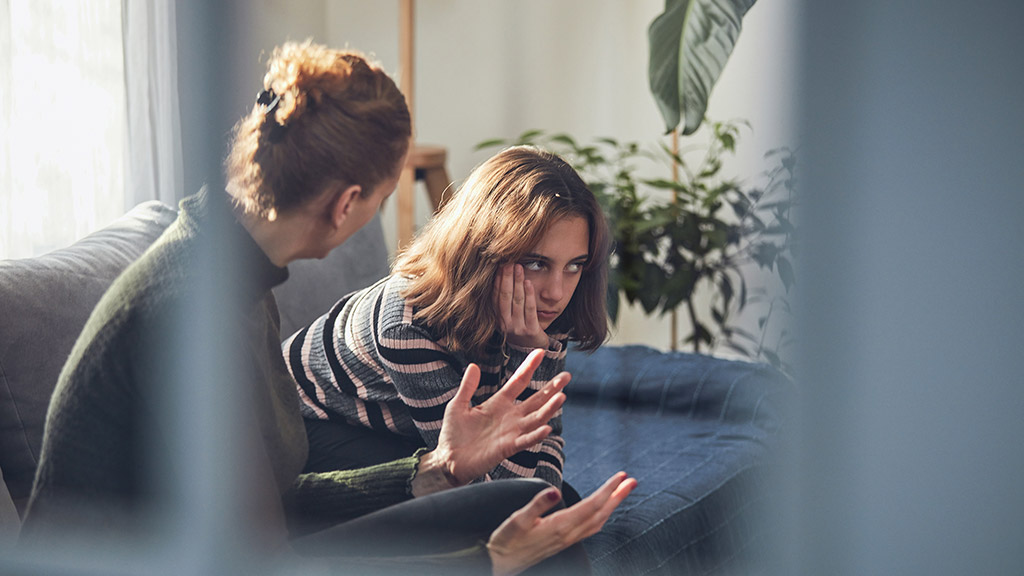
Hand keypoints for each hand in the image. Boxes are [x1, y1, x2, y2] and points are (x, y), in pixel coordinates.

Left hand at [423, 349, 568, 490]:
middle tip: (567, 376)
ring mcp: (511, 432)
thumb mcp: (458, 405)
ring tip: (562, 397)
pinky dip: (537, 434)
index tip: (540, 351)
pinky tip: (547, 427)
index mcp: (499, 403)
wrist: (449, 460)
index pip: (519, 381)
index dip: (529, 366)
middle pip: (536, 399)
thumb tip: (473, 365)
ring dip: (549, 409)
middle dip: (552, 388)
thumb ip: (467, 387)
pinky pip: (526, 440)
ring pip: (536, 418)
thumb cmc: (453, 434)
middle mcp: (510, 416)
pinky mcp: (508, 447)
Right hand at [486, 472, 637, 575]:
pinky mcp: (564, 542)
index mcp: (560, 526)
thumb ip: (537, 504)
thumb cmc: (507, 541)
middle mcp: (569, 534)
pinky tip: (602, 511)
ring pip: (598, 521)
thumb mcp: (517, 519)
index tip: (621, 476)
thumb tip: (554, 491)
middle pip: (601, 513)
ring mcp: (568, 539)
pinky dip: (601, 515)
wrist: (501, 563)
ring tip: (622, 491)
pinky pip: (591, 528)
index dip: (608, 490)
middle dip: (618, 496)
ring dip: (612, 505)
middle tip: (632, 481)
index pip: (592, 505)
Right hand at [495, 263, 549, 349]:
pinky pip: (530, 309)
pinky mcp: (531, 331)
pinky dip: (529, 295)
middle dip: (507, 278)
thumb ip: (504, 299)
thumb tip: (502, 272)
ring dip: (518, 282)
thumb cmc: (520, 326)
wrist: (533, 347)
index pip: (495, 296)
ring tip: (519, 267)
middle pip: (505, 297)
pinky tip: (528, 283)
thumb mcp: (508, 315)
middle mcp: (505, 324)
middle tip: (508, 262)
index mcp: (497, 319)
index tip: (500, 264)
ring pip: (517, 301)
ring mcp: (517, 328)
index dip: (497, 280)